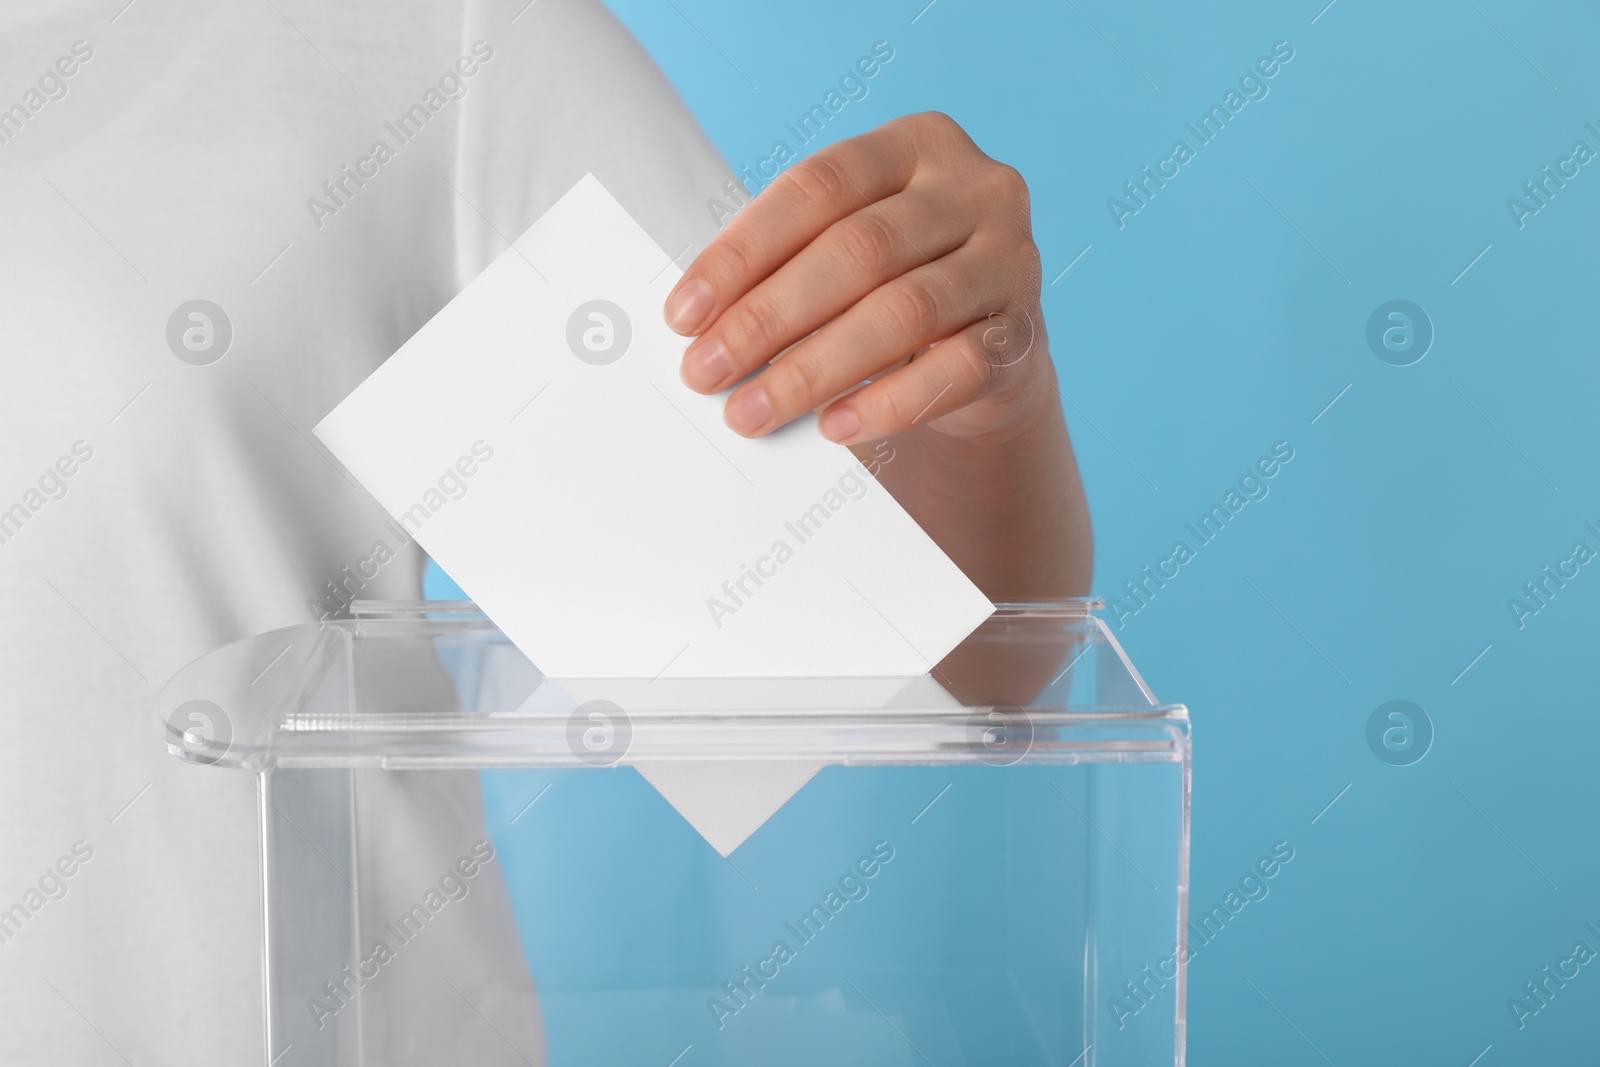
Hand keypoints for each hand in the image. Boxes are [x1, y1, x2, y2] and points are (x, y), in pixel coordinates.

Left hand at [664, 111, 1050, 444]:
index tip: (683, 316)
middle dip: (767, 319)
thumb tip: (699, 324)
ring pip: (904, 312)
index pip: (816, 188)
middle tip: (705, 373)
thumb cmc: (893, 286)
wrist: (992, 347)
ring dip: (814, 369)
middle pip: (858, 251)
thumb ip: (790, 262)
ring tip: (752, 411)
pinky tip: (835, 426)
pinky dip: (887, 403)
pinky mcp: (1027, 334)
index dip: (742, 253)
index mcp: (915, 144)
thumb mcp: (848, 250)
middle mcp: (976, 189)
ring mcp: (1012, 260)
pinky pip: (955, 370)